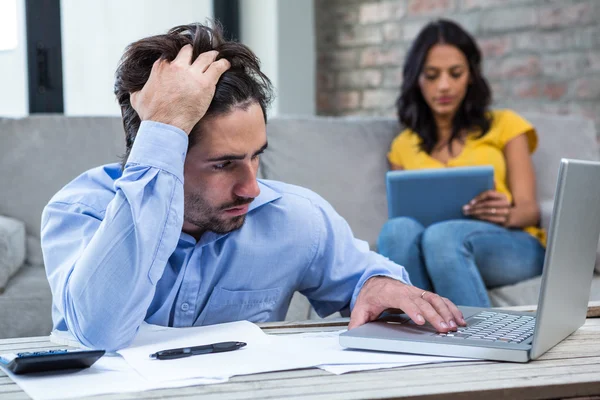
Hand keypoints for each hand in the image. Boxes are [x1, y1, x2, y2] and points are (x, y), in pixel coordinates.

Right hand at [130, 45, 230, 134]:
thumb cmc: (151, 115)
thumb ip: (136, 89)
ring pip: (206, 57)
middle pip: (189, 52)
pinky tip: (226, 64)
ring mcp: (191, 73)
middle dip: (194, 53)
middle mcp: (176, 66)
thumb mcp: (136, 98)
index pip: (172, 55)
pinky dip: (223, 64)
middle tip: (200, 57)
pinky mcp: (205, 83)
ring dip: (211, 56)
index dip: (179, 58)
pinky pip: (218, 67)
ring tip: (216, 57)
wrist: (164, 126)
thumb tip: (134, 88)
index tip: (183, 62)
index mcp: (161, 67)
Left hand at [348, 276, 465, 331]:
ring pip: (434, 299)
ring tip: (455, 326)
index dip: (413, 310)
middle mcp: (406, 290)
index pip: (403, 300)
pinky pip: (440, 299)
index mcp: (390, 293)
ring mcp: (416, 291)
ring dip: (446, 311)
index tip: (420, 321)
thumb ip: (356, 321)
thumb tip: (352, 333)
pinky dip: (451, 308)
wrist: (375, 280)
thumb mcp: (360, 308)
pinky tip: (459, 319)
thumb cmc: (370, 296)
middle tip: (444, 329)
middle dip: (435, 315)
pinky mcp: (424, 295)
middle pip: (423, 301)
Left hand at [463, 190, 510, 225]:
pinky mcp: (504, 222)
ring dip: (475, 212)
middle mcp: (506, 204)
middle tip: (464, 208)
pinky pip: (490, 219)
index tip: (470, 202)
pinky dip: (480, 218)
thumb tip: (493, 179)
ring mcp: (506, 213)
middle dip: (474, 206)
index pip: (489, 194)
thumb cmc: (499, 206)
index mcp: (503, 196)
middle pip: (487, 204)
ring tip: (466, 212)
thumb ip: (493, 190)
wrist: (513, 218)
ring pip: (487, 212)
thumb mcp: (496, 198)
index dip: (479, 197)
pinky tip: (474, 217)